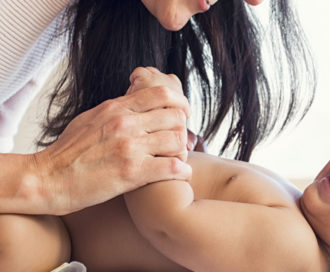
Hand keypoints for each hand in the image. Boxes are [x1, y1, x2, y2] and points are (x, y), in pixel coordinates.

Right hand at [32, 67, 191, 214]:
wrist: (46, 179)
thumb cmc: (67, 152)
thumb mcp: (91, 118)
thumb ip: (117, 109)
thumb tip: (135, 99)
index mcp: (116, 108)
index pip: (162, 93)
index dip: (179, 104)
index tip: (182, 115)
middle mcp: (125, 123)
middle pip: (176, 116)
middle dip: (182, 129)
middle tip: (179, 142)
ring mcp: (130, 147)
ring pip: (178, 140)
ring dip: (182, 151)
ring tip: (176, 159)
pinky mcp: (132, 172)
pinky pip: (173, 167)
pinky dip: (182, 171)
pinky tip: (179, 174)